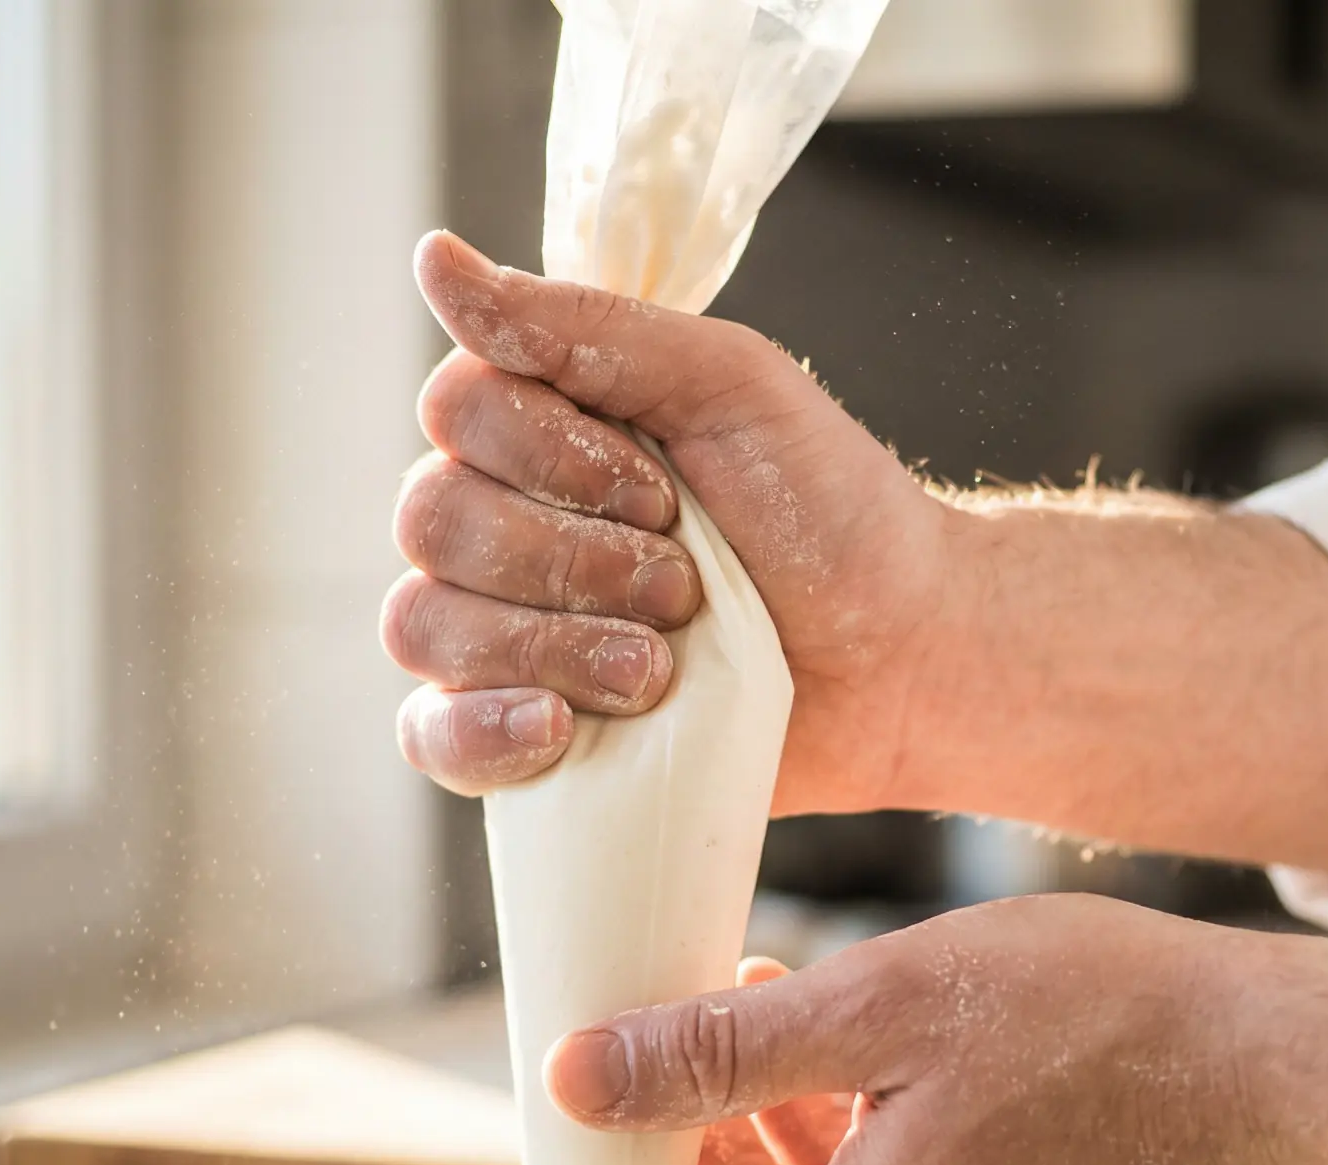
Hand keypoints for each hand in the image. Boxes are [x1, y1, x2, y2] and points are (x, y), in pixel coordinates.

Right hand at [384, 232, 951, 811]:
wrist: (901, 659)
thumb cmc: (828, 514)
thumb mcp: (727, 384)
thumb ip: (581, 324)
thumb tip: (437, 260)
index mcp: (541, 430)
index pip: (454, 411)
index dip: (550, 457)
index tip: (666, 494)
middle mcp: (501, 526)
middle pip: (433, 521)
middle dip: (570, 559)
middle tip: (682, 587)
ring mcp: (503, 637)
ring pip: (425, 625)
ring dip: (553, 643)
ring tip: (659, 668)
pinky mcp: (522, 741)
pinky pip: (432, 737)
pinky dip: (480, 731)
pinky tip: (556, 727)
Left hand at [541, 894, 1327, 1164]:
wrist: (1289, 1078)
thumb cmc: (1100, 1023)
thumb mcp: (887, 1005)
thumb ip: (724, 1056)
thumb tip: (577, 1082)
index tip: (646, 1120)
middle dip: (728, 1153)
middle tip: (725, 1028)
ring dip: (809, 1140)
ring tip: (805, 1013)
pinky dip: (891, 1155)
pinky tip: (914, 1057)